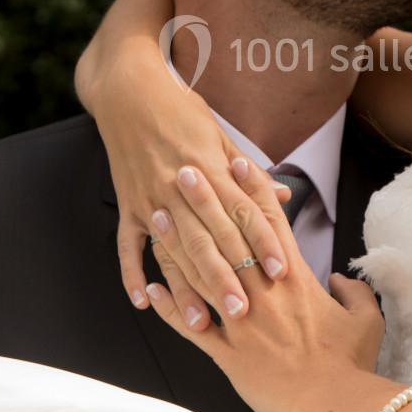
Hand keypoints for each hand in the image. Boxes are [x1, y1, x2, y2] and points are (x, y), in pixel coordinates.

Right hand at [74, 0, 297, 326]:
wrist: (129, 89)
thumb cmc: (181, 108)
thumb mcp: (220, 133)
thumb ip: (249, 172)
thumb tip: (284, 194)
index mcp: (210, 168)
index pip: (242, 211)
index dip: (262, 241)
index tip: (279, 270)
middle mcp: (180, 187)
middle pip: (208, 239)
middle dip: (227, 277)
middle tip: (245, 312)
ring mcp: (150, 197)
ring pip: (172, 251)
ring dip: (186, 288)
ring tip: (200, 322)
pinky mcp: (127, 203)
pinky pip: (128, 245)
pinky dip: (132, 273)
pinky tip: (143, 302)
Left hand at [142, 162, 383, 411]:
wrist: (333, 405)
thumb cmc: (350, 363)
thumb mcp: (366, 319)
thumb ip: (353, 292)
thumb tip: (341, 279)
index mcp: (294, 278)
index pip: (269, 222)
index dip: (252, 189)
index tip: (235, 161)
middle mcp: (262, 291)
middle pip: (227, 235)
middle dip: (205, 200)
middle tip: (183, 170)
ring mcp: (240, 321)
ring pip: (201, 273)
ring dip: (177, 243)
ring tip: (158, 216)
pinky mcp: (227, 353)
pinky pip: (190, 326)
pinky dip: (168, 308)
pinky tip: (148, 289)